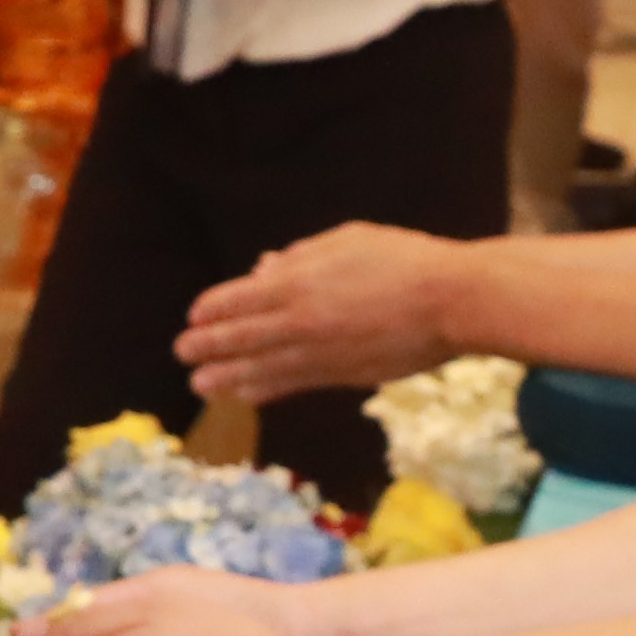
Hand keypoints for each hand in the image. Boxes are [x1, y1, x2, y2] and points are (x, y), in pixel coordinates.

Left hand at [179, 221, 471, 402]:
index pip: (238, 299)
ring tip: (200, 386)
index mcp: (298, 281)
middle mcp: (301, 320)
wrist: (452, 301)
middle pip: (240, 337)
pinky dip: (266, 389)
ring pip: (261, 368)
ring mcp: (320, 352)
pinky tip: (247, 394)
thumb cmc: (403, 259)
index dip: (212, 309)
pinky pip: (293, 383)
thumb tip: (264, 267)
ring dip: (226, 377)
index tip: (194, 315)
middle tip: (183, 353)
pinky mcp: (342, 376)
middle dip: (206, 346)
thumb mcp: (347, 240)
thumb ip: (301, 255)